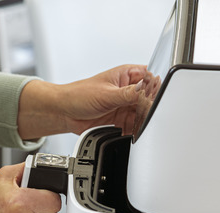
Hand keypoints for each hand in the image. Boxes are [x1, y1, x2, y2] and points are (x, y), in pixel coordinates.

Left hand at [18, 64, 158, 139]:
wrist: (64, 113)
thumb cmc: (79, 95)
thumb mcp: (106, 94)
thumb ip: (128, 94)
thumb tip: (145, 91)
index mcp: (127, 74)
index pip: (150, 78)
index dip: (155, 88)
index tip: (154, 99)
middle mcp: (128, 88)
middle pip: (149, 98)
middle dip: (149, 107)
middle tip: (146, 115)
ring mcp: (125, 104)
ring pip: (143, 113)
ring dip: (143, 120)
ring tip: (141, 126)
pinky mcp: (121, 118)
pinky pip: (134, 124)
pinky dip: (135, 129)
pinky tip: (133, 132)